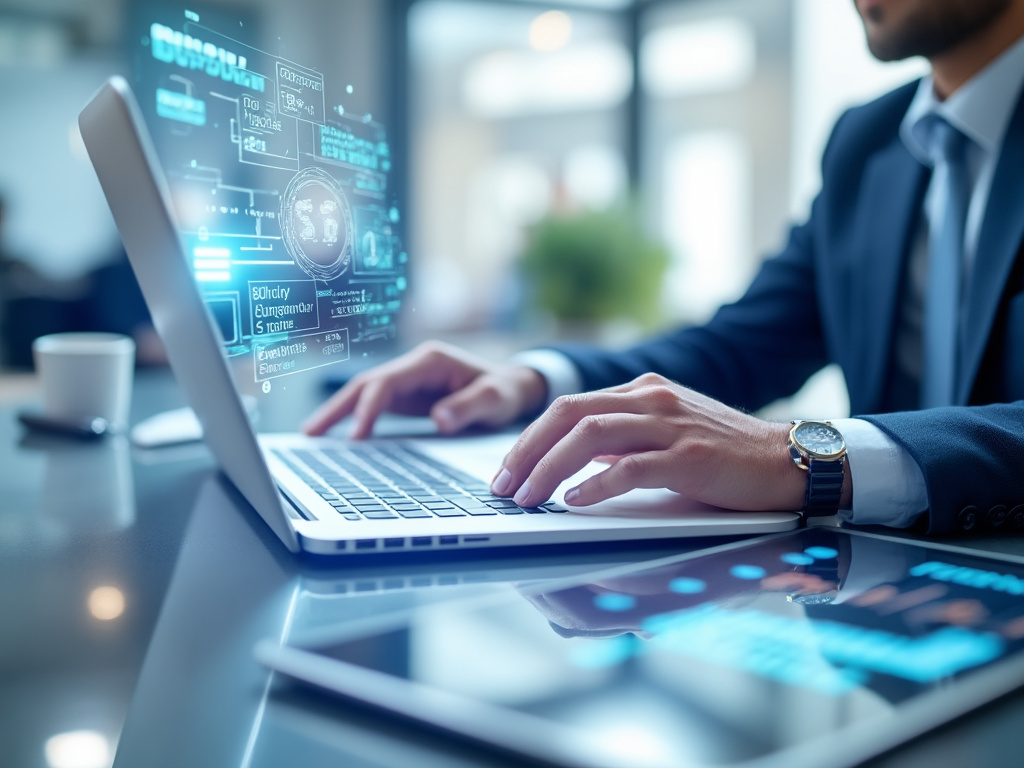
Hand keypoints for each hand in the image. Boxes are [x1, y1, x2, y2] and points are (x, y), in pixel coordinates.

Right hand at [302, 341, 547, 437]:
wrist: (514, 388)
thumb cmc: (506, 391)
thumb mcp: (496, 400)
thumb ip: (468, 407)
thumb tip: (438, 418)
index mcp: (430, 361)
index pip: (387, 383)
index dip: (368, 408)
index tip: (357, 436)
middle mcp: (414, 367)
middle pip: (366, 384)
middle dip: (338, 408)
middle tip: (312, 433)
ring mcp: (408, 380)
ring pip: (364, 393)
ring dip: (339, 413)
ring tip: (311, 434)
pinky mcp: (407, 396)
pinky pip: (374, 406)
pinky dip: (354, 418)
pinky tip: (337, 435)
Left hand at [491, 372, 809, 511]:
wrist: (786, 460)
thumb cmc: (724, 453)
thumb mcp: (665, 434)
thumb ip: (622, 440)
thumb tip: (574, 461)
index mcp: (641, 391)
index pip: (569, 407)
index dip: (530, 438)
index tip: (508, 468)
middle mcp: (651, 399)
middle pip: (569, 414)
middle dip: (527, 451)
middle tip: (504, 485)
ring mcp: (670, 425)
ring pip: (590, 436)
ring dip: (549, 468)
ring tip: (528, 496)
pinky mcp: (689, 456)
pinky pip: (630, 467)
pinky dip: (596, 484)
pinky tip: (574, 501)